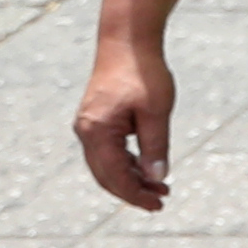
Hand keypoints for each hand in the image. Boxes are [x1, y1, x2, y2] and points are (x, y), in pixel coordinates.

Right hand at [75, 33, 175, 209]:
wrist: (127, 42)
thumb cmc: (144, 74)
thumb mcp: (155, 112)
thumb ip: (155, 146)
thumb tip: (157, 178)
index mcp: (97, 132)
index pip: (115, 176)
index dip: (135, 195)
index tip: (158, 205)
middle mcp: (86, 132)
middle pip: (106, 175)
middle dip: (132, 191)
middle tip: (160, 202)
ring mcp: (89, 126)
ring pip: (107, 165)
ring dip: (131, 178)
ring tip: (160, 188)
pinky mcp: (97, 121)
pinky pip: (108, 151)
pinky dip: (126, 163)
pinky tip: (146, 168)